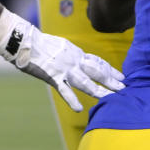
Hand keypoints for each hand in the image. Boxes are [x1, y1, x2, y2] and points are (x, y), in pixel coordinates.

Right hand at [0, 13, 124, 110]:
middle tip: (124, 87)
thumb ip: (69, 53)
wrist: (25, 40)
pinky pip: (64, 90)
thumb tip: (75, 56)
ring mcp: (65, 69)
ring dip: (99, 90)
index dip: (110, 69)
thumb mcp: (61, 45)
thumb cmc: (39, 42)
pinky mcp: (52, 76)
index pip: (98, 62)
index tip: (122, 76)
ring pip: (86, 81)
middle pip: (97, 71)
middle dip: (111, 80)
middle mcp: (75, 60)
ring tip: (111, 97)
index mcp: (76, 53)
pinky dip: (72, 99)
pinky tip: (79, 108)